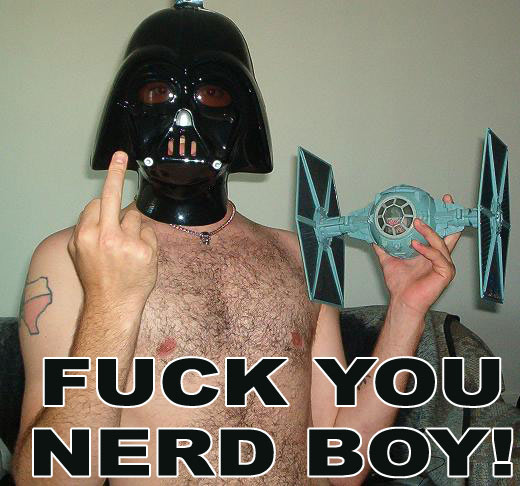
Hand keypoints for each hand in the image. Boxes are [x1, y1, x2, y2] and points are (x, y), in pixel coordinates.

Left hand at [68, 152, 157, 311]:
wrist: (112, 305)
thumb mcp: (150, 256)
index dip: (122, 177)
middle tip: (119, 164)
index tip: (119, 157)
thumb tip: (136, 215)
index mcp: (116, 238)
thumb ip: (143, 229)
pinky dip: (97, 223)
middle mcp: (95, 237)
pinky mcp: (74, 246)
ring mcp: (81, 241)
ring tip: (116, 223)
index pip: (123, 202)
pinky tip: (107, 235)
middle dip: (113, 183)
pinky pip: (86, 223)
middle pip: (103, 199)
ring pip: (92, 209)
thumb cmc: (133, 284)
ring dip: (105, 209)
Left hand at [373, 195, 460, 318]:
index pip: (441, 231)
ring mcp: (445, 264)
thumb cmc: (400, 284)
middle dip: (449, 216)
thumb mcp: (389, 259)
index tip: (443, 201)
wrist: (401, 300)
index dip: (443, 217)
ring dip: (429, 231)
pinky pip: (438, 257)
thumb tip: (374, 236)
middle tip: (443, 202)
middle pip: (451, 233)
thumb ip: (384, 247)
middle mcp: (440, 256)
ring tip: (417, 223)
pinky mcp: (446, 272)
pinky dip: (427, 249)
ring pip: (441, 242)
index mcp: (431, 252)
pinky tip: (416, 245)